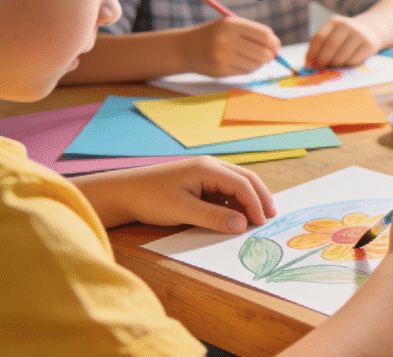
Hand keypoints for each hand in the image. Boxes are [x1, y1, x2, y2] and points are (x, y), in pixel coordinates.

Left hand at [73, 157, 275, 232]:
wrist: (121, 193)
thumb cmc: (149, 199)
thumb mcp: (182, 210)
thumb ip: (213, 218)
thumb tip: (242, 225)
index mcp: (208, 168)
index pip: (242, 184)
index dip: (255, 204)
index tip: (261, 223)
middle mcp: (210, 166)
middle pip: (245, 179)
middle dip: (260, 197)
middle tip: (271, 217)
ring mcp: (204, 173)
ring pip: (236, 184)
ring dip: (248, 200)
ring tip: (256, 218)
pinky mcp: (197, 182)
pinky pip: (223, 191)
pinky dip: (234, 202)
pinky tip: (235, 215)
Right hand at [186, 17, 280, 76]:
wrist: (186, 48)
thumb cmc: (215, 35)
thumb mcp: (231, 26)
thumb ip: (254, 33)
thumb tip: (276, 48)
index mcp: (231, 24)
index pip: (264, 35)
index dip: (274, 43)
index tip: (275, 47)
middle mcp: (226, 40)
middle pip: (262, 52)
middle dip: (269, 56)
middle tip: (268, 56)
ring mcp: (223, 56)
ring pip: (256, 64)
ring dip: (259, 63)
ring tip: (251, 58)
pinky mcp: (221, 70)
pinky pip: (246, 72)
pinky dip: (249, 69)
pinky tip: (241, 63)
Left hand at [306, 16, 383, 69]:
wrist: (371, 31)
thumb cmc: (346, 37)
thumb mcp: (333, 35)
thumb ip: (321, 47)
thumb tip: (310, 65)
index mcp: (334, 22)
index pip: (319, 38)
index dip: (312, 53)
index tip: (308, 65)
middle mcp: (347, 25)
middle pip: (330, 46)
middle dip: (322, 61)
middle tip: (319, 69)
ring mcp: (359, 34)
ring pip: (341, 56)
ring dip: (335, 65)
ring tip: (334, 65)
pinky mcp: (369, 44)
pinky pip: (353, 61)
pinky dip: (347, 65)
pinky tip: (347, 61)